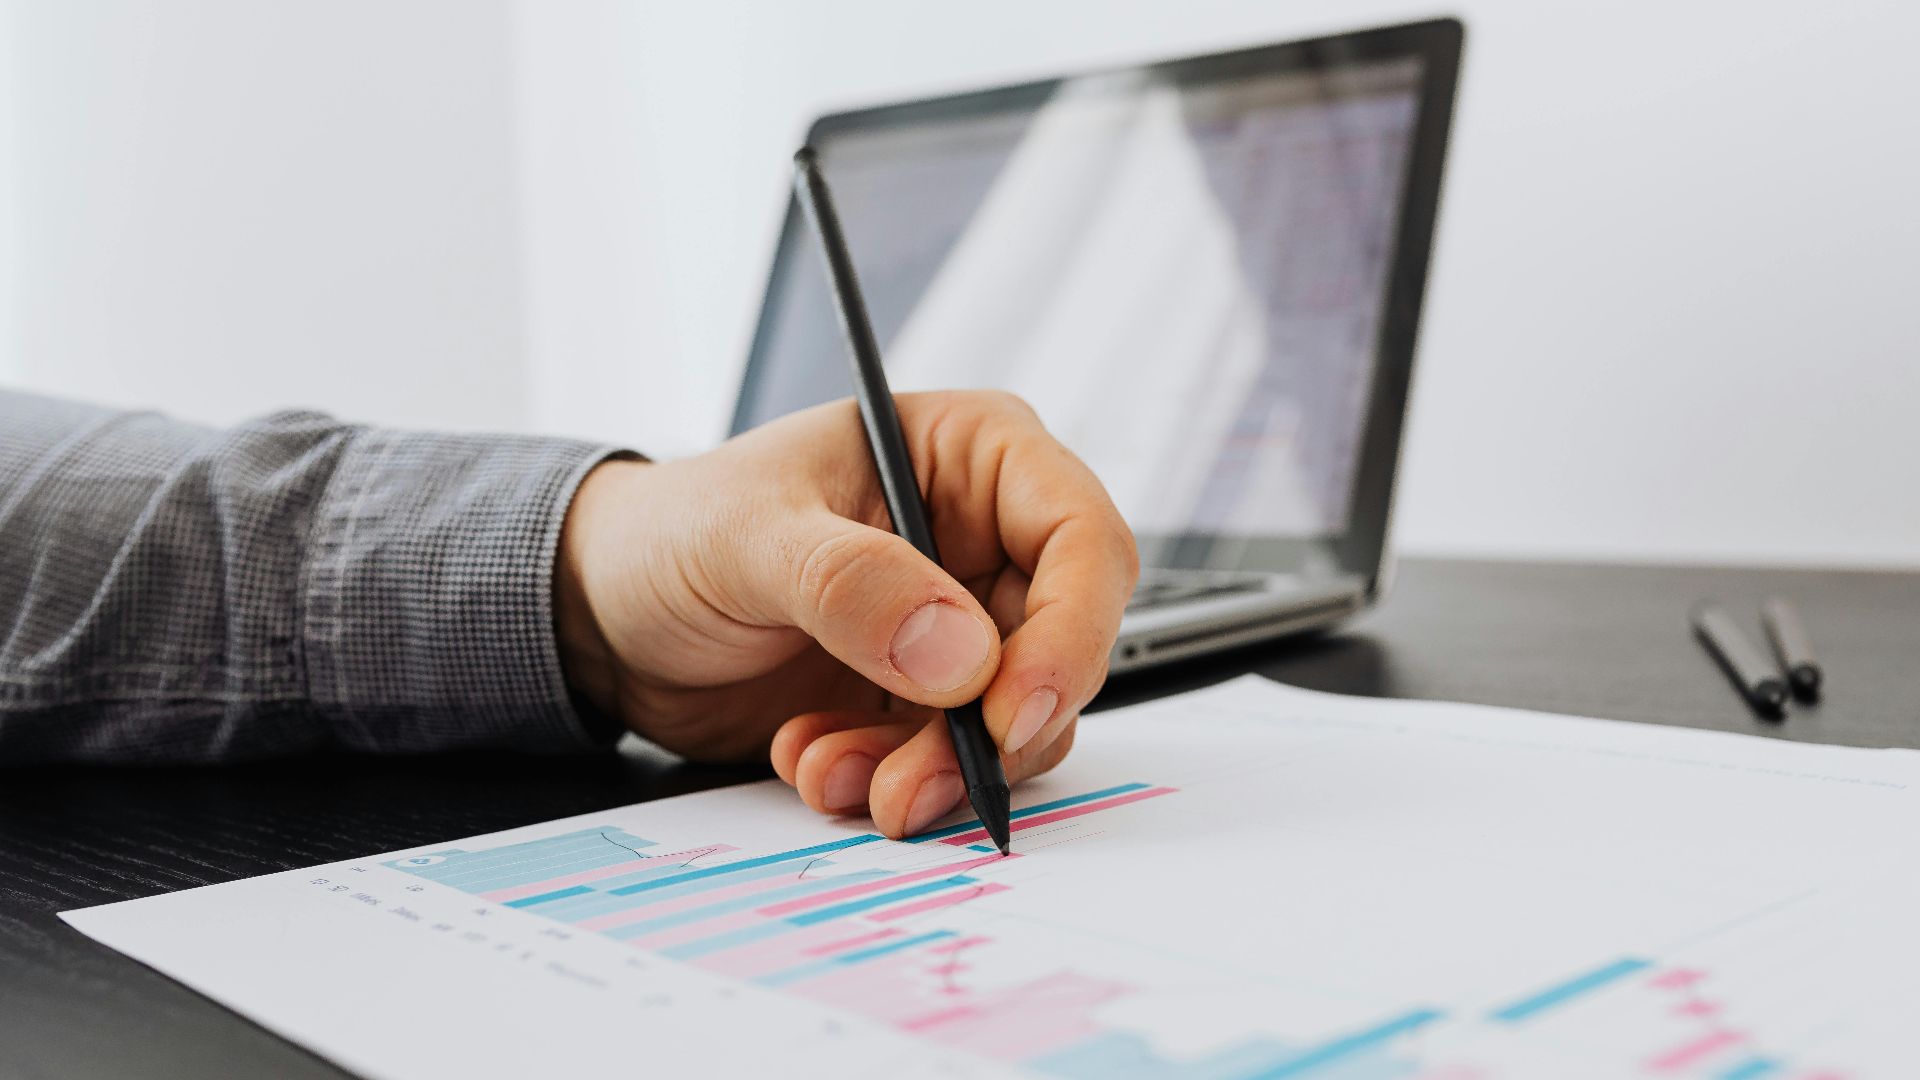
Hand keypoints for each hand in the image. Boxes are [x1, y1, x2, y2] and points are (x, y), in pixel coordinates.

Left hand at [553, 391, 1137, 837]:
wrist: (602, 616)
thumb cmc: (672, 532)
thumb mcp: (750, 537)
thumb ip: (853, 586)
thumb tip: (963, 653)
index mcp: (969, 458)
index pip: (1081, 538)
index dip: (1072, 629)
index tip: (1015, 709)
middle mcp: (981, 543)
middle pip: (1060, 648)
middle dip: (993, 730)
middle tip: (913, 783)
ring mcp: (956, 628)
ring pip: (1014, 721)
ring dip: (933, 769)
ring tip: (833, 773)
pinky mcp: (922, 701)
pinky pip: (952, 760)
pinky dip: (888, 781)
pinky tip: (810, 758)